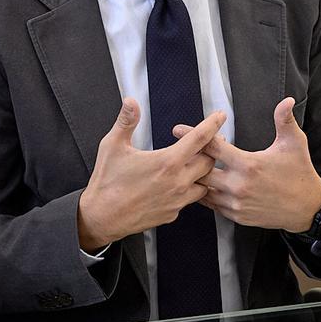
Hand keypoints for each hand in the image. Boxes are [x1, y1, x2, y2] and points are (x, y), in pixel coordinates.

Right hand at [77, 98, 224, 250]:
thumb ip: (126, 121)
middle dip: (210, 149)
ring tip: (194, 162)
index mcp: (167, 162)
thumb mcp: (112, 146)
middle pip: (209, 161)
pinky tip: (180, 183)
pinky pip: (190, 199)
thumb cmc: (106, 183)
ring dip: (203, 172)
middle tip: (206, 141)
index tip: (220, 116)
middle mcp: (177, 182)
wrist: (100, 218)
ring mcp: (177, 200)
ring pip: (204, 183)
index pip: (200, 138)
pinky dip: (190, 189)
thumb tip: (131, 102)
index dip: (213, 124)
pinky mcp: (173, 213)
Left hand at [176, 97, 320, 231]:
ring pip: (203, 190)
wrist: (306, 208)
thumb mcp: (295, 143)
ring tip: (186, 168)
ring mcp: (236, 203)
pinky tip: (204, 185)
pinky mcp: (237, 216)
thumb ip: (285, 120)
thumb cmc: (300, 172)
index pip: (213, 148)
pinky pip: (213, 205)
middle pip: (200, 171)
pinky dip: (206, 194)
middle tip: (178, 151)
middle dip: (189, 159)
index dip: (195, 135)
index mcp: (249, 165)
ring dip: (196, 178)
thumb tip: (287, 100)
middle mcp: (238, 186)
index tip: (178, 129)